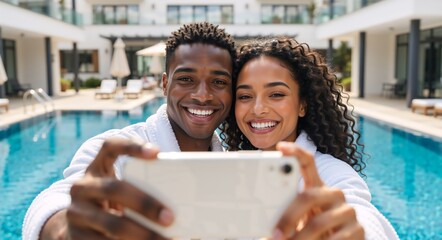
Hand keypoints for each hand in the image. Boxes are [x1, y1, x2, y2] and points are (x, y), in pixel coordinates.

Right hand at [40, 139, 173, 239]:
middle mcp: (82, 187)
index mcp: (96, 167)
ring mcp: (76, 213)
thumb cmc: (112, 202)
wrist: (77, 227)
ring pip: (112, 224)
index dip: (131, 146)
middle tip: (170, 218)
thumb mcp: (119, 188)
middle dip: (145, 203)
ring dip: (142, 234)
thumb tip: (182, 194)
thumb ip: (140, 183)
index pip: (109, 146)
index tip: (157, 152)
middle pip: (114, 189)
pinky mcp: (76, 237)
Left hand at [274, 142, 363, 239]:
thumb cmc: (312, 228)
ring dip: (300, 238)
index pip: (308, 162)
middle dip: (289, 216)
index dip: (295, 152)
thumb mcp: (299, 217)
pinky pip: (335, 239)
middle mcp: (334, 194)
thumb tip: (261, 215)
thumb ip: (285, 211)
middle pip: (309, 196)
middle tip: (275, 234)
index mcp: (317, 186)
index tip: (280, 147)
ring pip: (319, 222)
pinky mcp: (359, 231)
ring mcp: (348, 211)